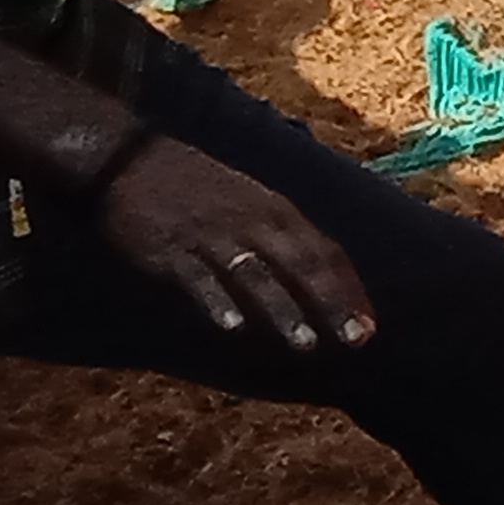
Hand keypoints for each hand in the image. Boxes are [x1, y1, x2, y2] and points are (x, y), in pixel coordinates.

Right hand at [99, 135, 376, 349]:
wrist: (133, 160)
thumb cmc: (200, 188)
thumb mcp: (252, 201)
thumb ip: (283, 236)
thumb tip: (320, 277)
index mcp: (276, 211)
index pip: (324, 252)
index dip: (348, 290)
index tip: (370, 327)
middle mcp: (253, 221)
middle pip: (301, 265)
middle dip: (331, 302)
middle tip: (356, 340)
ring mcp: (213, 235)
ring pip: (257, 275)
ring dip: (283, 310)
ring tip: (306, 344)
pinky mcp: (173, 249)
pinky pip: (199, 278)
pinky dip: (217, 301)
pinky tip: (232, 327)